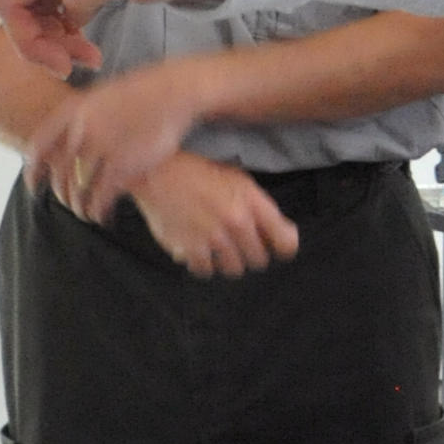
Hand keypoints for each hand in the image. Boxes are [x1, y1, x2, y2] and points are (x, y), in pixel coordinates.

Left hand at [22, 64, 205, 222]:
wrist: (174, 90)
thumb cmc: (140, 94)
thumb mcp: (100, 96)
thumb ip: (79, 118)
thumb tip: (64, 142)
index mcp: (73, 111)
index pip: (39, 147)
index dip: (32, 171)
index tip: (34, 187)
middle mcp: (83, 129)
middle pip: (59, 174)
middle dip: (61, 195)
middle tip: (68, 204)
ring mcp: (103, 147)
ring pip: (78, 189)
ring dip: (80, 207)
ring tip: (87, 214)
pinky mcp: (124, 164)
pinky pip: (101, 196)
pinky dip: (98, 210)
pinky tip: (102, 215)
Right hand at [124, 151, 298, 278]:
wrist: (158, 173)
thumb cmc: (199, 173)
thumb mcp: (239, 180)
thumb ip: (260, 208)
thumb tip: (282, 233)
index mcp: (252, 203)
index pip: (285, 241)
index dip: (283, 247)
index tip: (275, 247)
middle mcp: (235, 222)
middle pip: (259, 260)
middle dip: (252, 254)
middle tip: (240, 245)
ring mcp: (212, 238)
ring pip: (234, 269)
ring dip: (228, 262)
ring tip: (219, 248)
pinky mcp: (188, 249)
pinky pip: (205, 271)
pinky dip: (204, 264)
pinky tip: (200, 250)